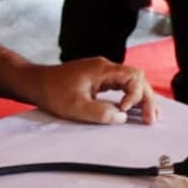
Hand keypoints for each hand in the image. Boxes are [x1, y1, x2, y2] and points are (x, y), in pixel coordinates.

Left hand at [28, 57, 157, 125]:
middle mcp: (105, 68)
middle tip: (151, 119)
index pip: (133, 76)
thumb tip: (122, 117)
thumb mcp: (76, 106)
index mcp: (102, 69)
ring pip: (131, 82)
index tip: (125, 110)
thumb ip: (100, 113)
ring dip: (141, 98)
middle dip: (146, 98)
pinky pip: (121, 86)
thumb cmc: (53, 91)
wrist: (36, 83)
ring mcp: (102, 73)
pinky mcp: (98, 80)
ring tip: (150, 117)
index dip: (136, 94)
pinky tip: (135, 110)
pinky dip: (131, 97)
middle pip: (137, 78)